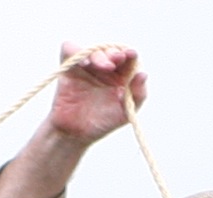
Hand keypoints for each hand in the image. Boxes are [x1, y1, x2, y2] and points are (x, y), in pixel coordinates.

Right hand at [0, 44, 141, 197]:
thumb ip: (138, 94)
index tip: (131, 55)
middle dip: (114, 52)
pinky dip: (76, 51)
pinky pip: (69, 49)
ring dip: (99, 54)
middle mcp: (104, 67)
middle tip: (117, 59)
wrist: (76, 134)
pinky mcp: (68, 67)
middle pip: (110, 50)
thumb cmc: (103, 123)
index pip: (126, 58)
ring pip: (92, 49)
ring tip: (105, 66)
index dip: (129, 53)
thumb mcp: (125, 112)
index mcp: (120, 74)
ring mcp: (86, 66)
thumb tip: (143, 74)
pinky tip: (85, 63)